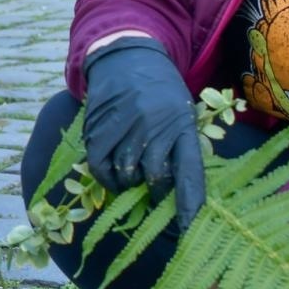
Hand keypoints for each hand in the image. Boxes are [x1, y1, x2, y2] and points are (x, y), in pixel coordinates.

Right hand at [82, 37, 204, 229]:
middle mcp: (155, 125)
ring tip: (131, 177)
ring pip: (126, 173)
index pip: (189, 174)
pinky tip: (111, 173)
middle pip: (154, 178)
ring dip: (128, 183)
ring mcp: (125, 124)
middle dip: (154, 194)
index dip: (188, 207)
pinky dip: (105, 176)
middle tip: (152, 197)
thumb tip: (175, 196)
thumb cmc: (161, 92)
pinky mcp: (99, 124)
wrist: (128, 55)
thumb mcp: (182, 114)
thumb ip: (180, 150)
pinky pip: (100, 164)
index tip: (189, 233)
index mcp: (183, 125)